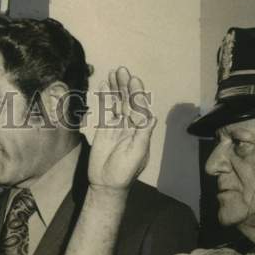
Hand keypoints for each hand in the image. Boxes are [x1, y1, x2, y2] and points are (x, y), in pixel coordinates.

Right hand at [88, 67, 157, 193]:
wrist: (106, 184)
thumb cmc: (125, 171)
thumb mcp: (137, 153)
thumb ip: (143, 134)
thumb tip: (151, 116)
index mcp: (141, 129)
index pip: (140, 107)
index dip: (137, 93)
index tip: (133, 80)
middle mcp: (129, 124)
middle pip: (128, 100)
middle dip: (126, 85)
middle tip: (121, 70)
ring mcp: (116, 126)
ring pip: (116, 102)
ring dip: (115, 87)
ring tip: (113, 72)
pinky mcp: (103, 129)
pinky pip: (104, 110)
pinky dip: (104, 98)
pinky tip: (103, 86)